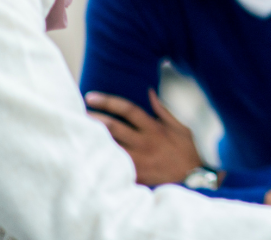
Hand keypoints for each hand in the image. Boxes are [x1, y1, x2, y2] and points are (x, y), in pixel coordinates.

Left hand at [86, 89, 201, 185]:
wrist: (194, 177)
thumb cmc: (188, 150)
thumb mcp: (180, 126)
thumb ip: (163, 110)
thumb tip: (150, 92)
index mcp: (154, 128)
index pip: (127, 110)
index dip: (108, 101)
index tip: (91, 97)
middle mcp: (144, 142)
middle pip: (113, 127)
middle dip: (93, 118)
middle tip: (77, 113)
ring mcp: (139, 159)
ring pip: (110, 147)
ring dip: (93, 139)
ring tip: (77, 132)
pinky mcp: (136, 174)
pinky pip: (115, 166)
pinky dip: (101, 161)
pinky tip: (86, 157)